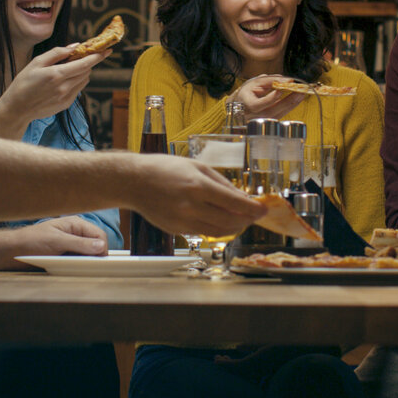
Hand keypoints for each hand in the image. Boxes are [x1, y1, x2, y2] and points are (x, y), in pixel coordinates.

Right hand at [0, 46, 109, 138]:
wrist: (17, 108)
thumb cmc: (23, 82)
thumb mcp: (36, 62)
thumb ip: (57, 53)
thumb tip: (75, 46)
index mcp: (57, 74)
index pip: (85, 64)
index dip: (98, 56)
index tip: (107, 50)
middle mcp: (65, 87)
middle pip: (86, 71)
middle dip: (87, 62)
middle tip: (81, 55)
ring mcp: (67, 97)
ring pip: (84, 80)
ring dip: (82, 72)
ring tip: (68, 68)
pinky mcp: (66, 104)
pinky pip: (78, 89)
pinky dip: (76, 81)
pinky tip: (63, 80)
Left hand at [6, 215, 108, 269]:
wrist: (11, 252)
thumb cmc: (31, 241)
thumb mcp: (56, 241)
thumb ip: (80, 244)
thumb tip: (102, 246)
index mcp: (75, 224)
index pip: (99, 235)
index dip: (102, 248)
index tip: (99, 262)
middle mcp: (75, 234)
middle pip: (95, 246)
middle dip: (93, 256)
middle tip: (87, 267)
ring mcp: (70, 246)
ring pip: (87, 255)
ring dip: (84, 262)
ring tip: (75, 267)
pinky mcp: (65, 256)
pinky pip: (78, 261)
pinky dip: (77, 266)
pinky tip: (69, 269)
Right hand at [126, 153, 266, 238]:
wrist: (134, 182)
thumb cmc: (165, 168)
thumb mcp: (196, 166)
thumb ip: (221, 183)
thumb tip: (242, 197)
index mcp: (198, 186)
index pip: (234, 203)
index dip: (253, 209)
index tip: (264, 210)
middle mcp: (191, 206)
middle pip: (229, 221)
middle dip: (246, 220)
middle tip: (254, 216)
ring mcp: (183, 221)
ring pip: (218, 231)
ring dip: (234, 227)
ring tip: (241, 219)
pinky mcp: (177, 230)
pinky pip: (203, 231)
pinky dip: (216, 227)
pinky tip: (219, 219)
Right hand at [231, 74, 307, 119]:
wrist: (241, 104)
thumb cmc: (248, 92)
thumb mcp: (255, 82)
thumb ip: (270, 80)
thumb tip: (287, 80)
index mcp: (247, 105)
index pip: (259, 104)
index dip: (270, 98)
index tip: (280, 90)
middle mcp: (254, 116)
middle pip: (272, 111)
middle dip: (288, 101)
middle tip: (300, 91)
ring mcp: (262, 121)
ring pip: (279, 114)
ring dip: (292, 104)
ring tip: (302, 94)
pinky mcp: (269, 121)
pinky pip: (281, 114)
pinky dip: (290, 106)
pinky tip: (297, 99)